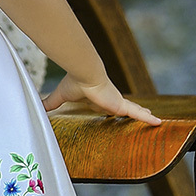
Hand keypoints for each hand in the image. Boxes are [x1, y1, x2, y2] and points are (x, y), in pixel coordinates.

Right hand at [42, 75, 161, 125]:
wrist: (84, 72)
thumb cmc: (73, 82)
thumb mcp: (60, 96)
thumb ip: (50, 102)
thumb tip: (36, 106)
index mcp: (97, 98)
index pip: (106, 106)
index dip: (111, 109)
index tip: (113, 112)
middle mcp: (110, 100)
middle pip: (123, 108)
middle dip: (131, 111)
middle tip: (141, 115)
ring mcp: (118, 102)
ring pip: (134, 111)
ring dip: (143, 115)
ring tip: (154, 120)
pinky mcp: (122, 105)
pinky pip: (138, 114)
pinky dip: (148, 119)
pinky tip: (159, 123)